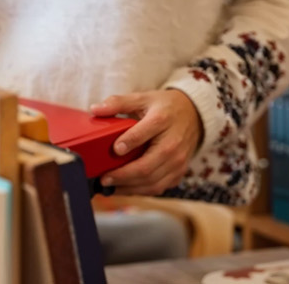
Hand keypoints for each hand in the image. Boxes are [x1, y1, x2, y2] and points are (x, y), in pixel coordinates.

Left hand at [88, 89, 203, 196]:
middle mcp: (173, 145)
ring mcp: (178, 162)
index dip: (128, 142)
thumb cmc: (164, 107)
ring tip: (110, 186)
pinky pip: (159, 187)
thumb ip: (118, 103)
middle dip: (123, 175)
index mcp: (162, 121)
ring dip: (129, 187)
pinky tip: (125, 188)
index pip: (143, 134)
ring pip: (153, 182)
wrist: (194, 116)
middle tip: (104, 178)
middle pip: (147, 166)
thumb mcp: (142, 98)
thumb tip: (94, 109)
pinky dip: (141, 191)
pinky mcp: (179, 173)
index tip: (115, 150)